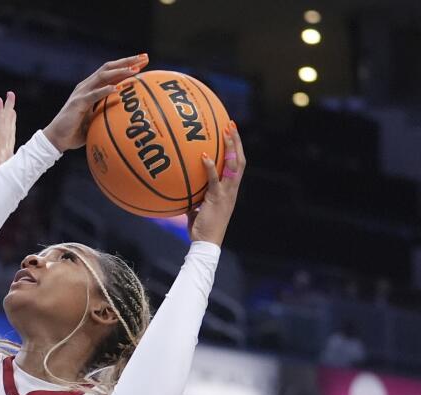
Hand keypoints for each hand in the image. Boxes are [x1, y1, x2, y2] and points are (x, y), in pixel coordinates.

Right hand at [44, 54, 148, 151]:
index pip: (111, 71)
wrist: (56, 139)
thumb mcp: (96, 119)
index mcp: (91, 87)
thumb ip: (107, 113)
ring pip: (103, 76)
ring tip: (135, 70)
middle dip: (128, 61)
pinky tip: (118, 89)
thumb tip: (125, 116)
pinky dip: (106, 90)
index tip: (143, 61)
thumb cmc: (76, 131)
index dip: (127, 64)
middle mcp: (86, 86)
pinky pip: (94, 95)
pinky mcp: (78, 103)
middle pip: (109, 67)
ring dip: (120, 72)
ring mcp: (82, 93)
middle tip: (144, 58)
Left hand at [187, 121, 245, 246]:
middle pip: (239, 159)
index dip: (236, 148)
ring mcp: (227, 193)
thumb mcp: (197, 208)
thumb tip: (181, 188)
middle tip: (231, 124)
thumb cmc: (201, 228)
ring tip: (225, 131)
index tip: (231, 132)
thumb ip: (193, 197)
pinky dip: (210, 168)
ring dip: (230, 147)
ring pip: (233, 166)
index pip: (237, 164)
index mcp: (230, 190)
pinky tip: (203, 157)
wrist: (206, 243)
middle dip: (236, 141)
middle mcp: (232, 189)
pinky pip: (214, 180)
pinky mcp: (217, 199)